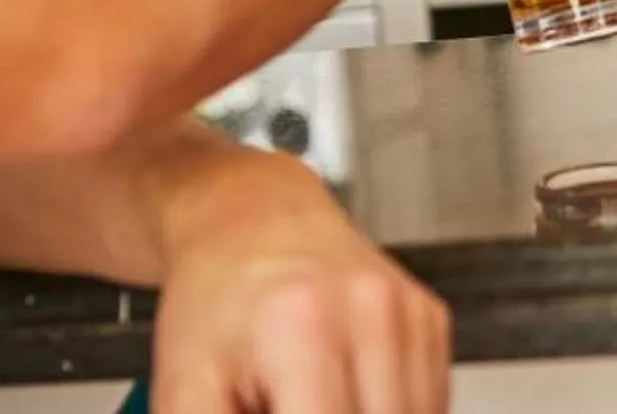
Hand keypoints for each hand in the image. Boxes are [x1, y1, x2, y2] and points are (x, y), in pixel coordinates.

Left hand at [152, 161, 447, 413]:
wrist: (251, 221)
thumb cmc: (216, 298)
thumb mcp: (184, 388)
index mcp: (303, 327)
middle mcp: (371, 312)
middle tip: (283, 408)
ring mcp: (410, 314)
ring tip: (311, 404)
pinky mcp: (432, 320)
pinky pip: (430, 406)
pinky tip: (345, 402)